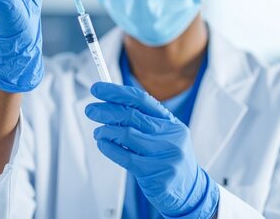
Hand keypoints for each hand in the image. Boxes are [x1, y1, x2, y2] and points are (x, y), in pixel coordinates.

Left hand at [85, 82, 218, 218]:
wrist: (188, 191)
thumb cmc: (169, 159)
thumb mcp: (163, 136)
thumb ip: (142, 122)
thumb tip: (110, 106)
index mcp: (171, 122)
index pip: (141, 99)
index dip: (117, 92)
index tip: (98, 89)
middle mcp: (170, 135)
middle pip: (131, 115)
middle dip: (106, 110)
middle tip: (91, 110)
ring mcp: (164, 154)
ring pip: (126, 134)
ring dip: (107, 131)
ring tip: (99, 132)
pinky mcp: (155, 172)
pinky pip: (125, 156)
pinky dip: (109, 148)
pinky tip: (103, 144)